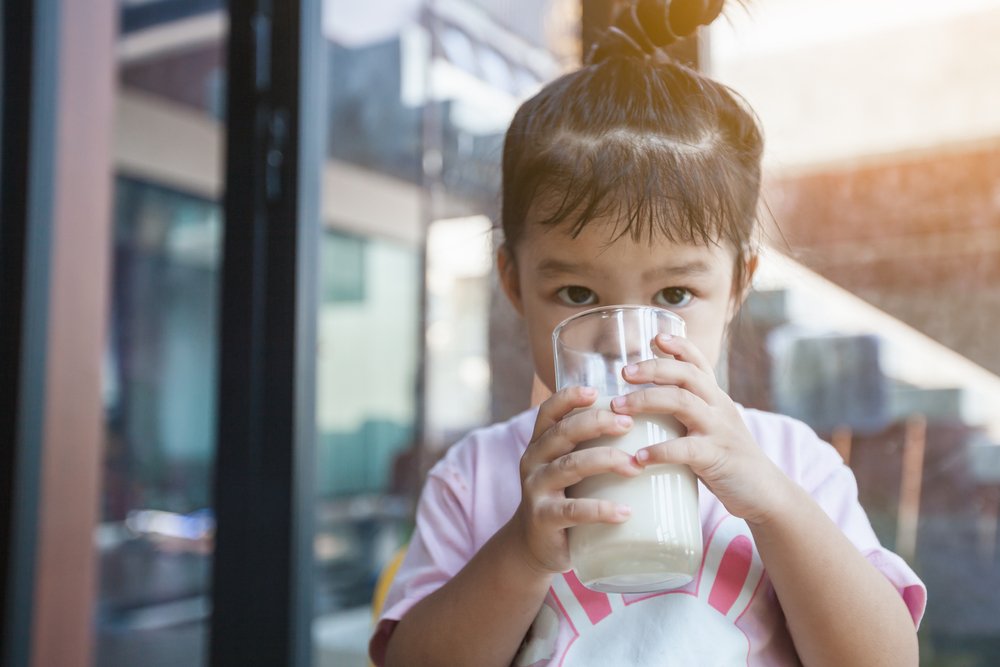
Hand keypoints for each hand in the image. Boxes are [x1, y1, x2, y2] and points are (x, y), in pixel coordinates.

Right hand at [511, 386, 642, 574]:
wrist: (535, 546)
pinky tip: (625, 512)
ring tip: (636, 466)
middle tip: (629, 423)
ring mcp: (536, 490)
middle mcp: (534, 461)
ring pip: (570, 465)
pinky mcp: (544, 518)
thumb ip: (591, 446)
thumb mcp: (570, 467)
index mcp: (541, 443)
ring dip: (606, 460)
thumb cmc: (565, 497)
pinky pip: (573, 511)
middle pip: (563, 433)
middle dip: (597, 423)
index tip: (597, 391)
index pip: (549, 411)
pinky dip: (600, 509)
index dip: (570, 397)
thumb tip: (649, 423)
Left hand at [610, 334, 791, 525]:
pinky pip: (686, 449)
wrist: (764, 492)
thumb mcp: (710, 426)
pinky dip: (660, 451)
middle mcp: (719, 407)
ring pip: (683, 402)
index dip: (679, 346)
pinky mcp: (717, 458)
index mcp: (715, 397)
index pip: (699, 362)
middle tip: (624, 373)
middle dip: (652, 368)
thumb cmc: (726, 458)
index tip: (655, 337)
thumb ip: (686, 412)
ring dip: (646, 401)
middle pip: (686, 374)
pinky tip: (639, 456)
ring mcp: (719, 431)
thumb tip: (642, 403)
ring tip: (618, 409)